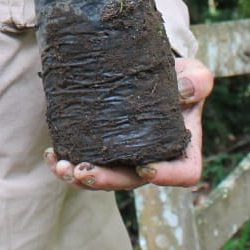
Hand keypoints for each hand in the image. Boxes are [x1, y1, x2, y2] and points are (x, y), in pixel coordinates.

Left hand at [46, 56, 213, 190]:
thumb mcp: (193, 74)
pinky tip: (51, 154)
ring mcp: (125, 157)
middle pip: (131, 180)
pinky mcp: (102, 148)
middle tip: (83, 172)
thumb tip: (184, 91)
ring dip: (80, 177)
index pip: (182, 173)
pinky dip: (66, 161)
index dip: (166, 176)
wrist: (147, 68)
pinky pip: (84, 161)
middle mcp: (152, 159)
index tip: (145, 167)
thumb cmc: (177, 76)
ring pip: (104, 177)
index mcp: (181, 148)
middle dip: (106, 180)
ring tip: (61, 167)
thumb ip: (198, 80)